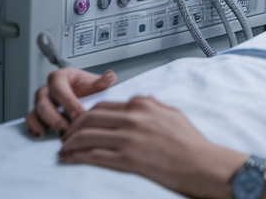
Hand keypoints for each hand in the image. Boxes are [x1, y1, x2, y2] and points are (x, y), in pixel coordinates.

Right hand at [25, 67, 117, 137]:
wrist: (82, 94)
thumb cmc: (86, 88)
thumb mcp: (95, 83)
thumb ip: (103, 81)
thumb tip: (110, 77)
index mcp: (60, 77)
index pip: (60, 88)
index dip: (68, 103)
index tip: (79, 115)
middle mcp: (48, 89)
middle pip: (44, 102)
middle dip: (55, 117)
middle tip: (67, 129)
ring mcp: (41, 102)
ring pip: (36, 111)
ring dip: (45, 124)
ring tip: (58, 134)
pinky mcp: (37, 114)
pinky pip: (30, 120)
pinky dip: (34, 127)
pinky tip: (42, 135)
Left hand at [59, 95, 243, 198]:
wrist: (201, 164)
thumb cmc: (190, 143)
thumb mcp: (171, 113)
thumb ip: (152, 106)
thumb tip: (138, 103)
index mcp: (143, 104)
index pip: (105, 104)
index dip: (87, 114)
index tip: (80, 122)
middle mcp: (134, 117)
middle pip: (90, 117)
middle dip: (73, 126)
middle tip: (66, 134)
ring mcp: (129, 138)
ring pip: (87, 135)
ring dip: (70, 142)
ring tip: (64, 149)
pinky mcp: (127, 159)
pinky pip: (93, 155)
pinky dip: (77, 157)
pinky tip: (70, 159)